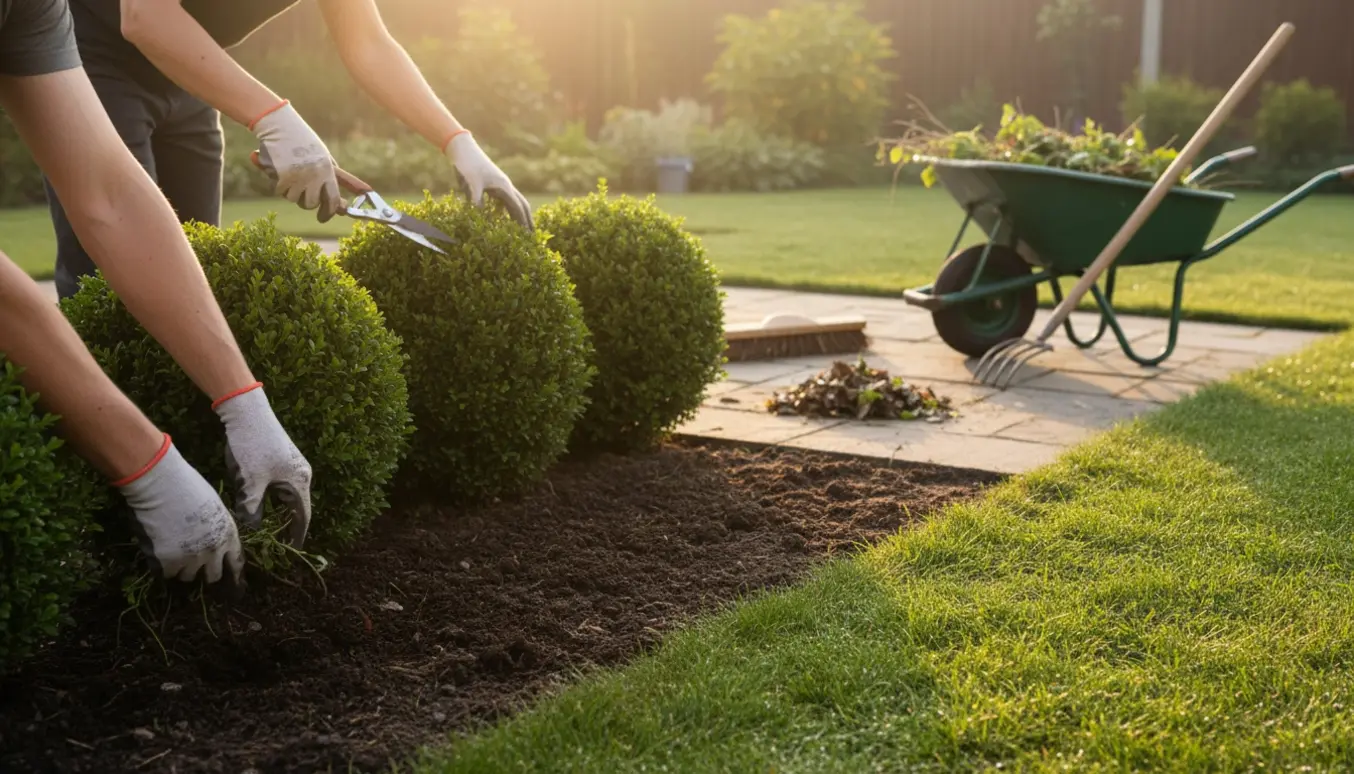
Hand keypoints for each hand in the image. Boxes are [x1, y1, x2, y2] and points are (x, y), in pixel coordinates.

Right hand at [117, 435, 244, 583]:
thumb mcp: (214, 507)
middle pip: (213, 576)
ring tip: (172, 551)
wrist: (161, 484)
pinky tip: (159, 552)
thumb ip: (217, 527)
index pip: (236, 563)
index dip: (232, 571)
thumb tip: (211, 538)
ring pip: (188, 576)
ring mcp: (191, 559)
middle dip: (205, 571)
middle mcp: (213, 551)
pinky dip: (162, 566)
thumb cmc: (188, 486)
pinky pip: (166, 574)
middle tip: (193, 563)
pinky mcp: (168, 562)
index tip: (229, 578)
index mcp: (229, 535)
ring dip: (181, 568)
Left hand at [213, 384, 312, 546]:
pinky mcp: (278, 460)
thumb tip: (252, 530)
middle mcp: (300, 475)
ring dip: (275, 512)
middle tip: (275, 546)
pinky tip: (255, 507)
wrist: (246, 410)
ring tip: (264, 531)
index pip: (303, 515)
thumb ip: (252, 509)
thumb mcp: (251, 482)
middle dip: (286, 526)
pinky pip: (277, 487)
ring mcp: (289, 466)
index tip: (292, 552)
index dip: (298, 535)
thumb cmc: (252, 446)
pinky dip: (269, 499)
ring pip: (284, 497)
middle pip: (296, 507)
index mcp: (299, 481)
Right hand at [250, 101, 341, 222]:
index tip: (323, 218)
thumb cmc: (302, 141)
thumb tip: (341, 206)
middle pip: (312, 204)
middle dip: (307, 202)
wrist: (279, 125)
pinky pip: (280, 192)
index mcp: (328, 170)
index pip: (333, 200)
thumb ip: (331, 178)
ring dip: (291, 192)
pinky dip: (277, 185)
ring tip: (290, 175)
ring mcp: (299, 177)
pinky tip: (279, 171)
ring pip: (294, 200)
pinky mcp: (282, 177)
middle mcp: (315, 175)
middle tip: (303, 193)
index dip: (330, 212)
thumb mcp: (323, 156)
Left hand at [445, 131, 532, 229]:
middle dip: (527, 220)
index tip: (529, 236)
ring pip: (513, 203)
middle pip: (521, 205)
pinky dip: (505, 211)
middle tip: (532, 235)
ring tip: (521, 230)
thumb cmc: (468, 164)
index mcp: (504, 187)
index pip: (518, 208)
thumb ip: (476, 200)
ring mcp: (499, 185)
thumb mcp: (472, 183)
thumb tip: (479, 215)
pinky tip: (500, 219)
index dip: (523, 223)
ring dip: (518, 216)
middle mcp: (505, 187)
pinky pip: (502, 201)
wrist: (462, 149)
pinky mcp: (492, 185)